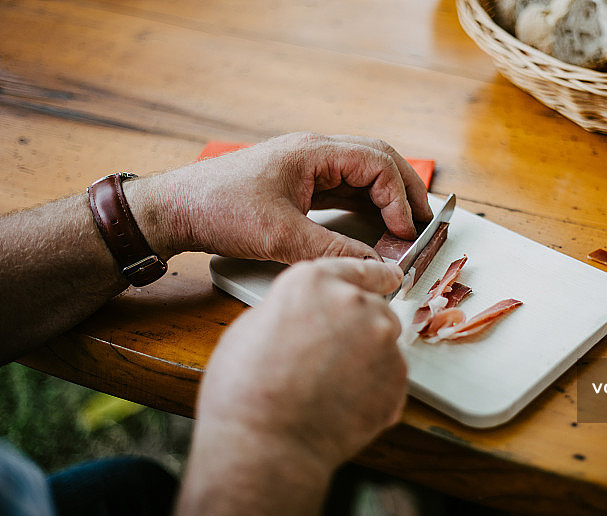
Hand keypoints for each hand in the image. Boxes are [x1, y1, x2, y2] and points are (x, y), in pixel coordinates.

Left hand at [135, 132, 431, 263]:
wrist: (175, 209)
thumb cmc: (219, 210)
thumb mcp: (280, 236)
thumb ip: (333, 249)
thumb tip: (376, 265)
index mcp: (314, 152)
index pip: (377, 163)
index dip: (399, 198)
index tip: (406, 234)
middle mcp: (316, 152)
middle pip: (379, 160)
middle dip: (405, 191)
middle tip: (424, 224)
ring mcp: (309, 166)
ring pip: (364, 173)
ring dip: (389, 197)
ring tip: (407, 227)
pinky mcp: (301, 183)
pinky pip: (346, 188)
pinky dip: (368, 204)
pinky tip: (376, 225)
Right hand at [173, 257, 406, 515]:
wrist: (266, 445)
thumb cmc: (245, 391)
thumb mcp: (254, 326)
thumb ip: (293, 309)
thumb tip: (307, 318)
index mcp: (314, 281)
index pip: (357, 267)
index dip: (374, 275)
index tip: (389, 277)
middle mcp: (355, 302)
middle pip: (372, 306)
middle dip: (357, 328)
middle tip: (328, 359)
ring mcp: (381, 339)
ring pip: (384, 341)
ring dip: (367, 357)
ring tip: (331, 386)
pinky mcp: (397, 376)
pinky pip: (390, 375)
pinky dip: (374, 388)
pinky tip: (343, 404)